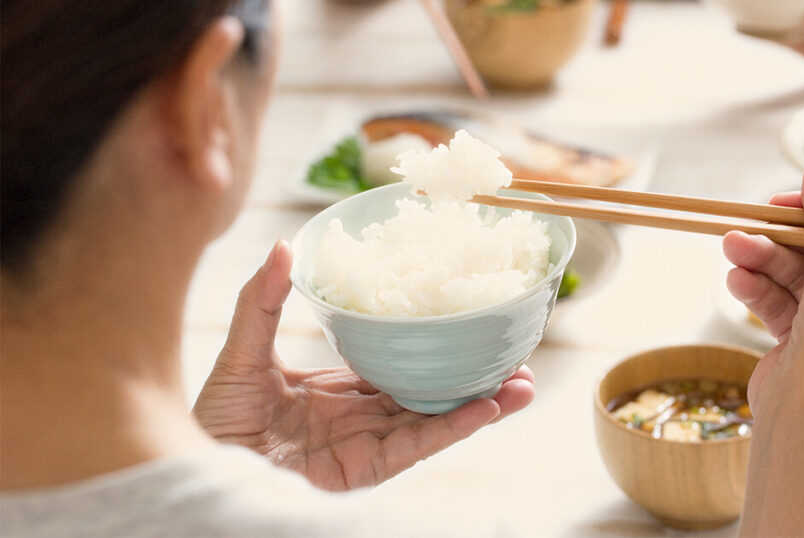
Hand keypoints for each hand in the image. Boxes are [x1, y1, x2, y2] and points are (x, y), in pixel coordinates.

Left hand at [192, 240, 534, 490]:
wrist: (197, 470)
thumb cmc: (213, 421)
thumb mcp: (241, 353)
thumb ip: (263, 303)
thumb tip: (286, 246)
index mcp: (338, 389)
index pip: (396, 360)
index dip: (432, 341)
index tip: (465, 314)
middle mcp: (361, 417)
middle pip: (429, 390)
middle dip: (473, 372)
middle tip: (517, 349)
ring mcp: (367, 445)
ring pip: (435, 418)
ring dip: (482, 401)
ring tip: (525, 380)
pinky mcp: (367, 472)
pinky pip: (417, 446)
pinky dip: (454, 428)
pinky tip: (488, 407)